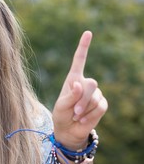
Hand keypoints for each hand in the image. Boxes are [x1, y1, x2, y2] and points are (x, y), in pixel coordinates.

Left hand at [52, 31, 107, 149]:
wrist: (69, 130)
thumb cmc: (61, 115)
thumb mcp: (61, 106)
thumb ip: (70, 96)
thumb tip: (79, 84)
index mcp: (73, 78)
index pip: (80, 59)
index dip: (84, 46)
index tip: (88, 33)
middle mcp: (85, 83)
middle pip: (91, 83)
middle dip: (82, 99)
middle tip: (73, 111)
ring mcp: (95, 93)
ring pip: (95, 97)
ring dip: (84, 110)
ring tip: (76, 115)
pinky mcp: (102, 104)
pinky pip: (100, 107)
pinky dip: (90, 116)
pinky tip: (82, 120)